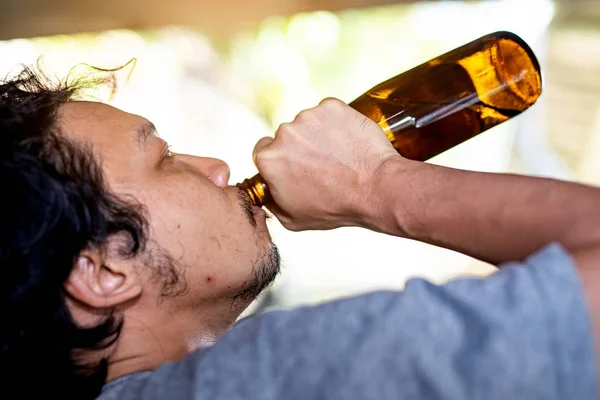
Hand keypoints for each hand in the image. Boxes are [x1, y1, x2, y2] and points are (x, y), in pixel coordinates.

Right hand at [253, 97, 400, 230]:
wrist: (377, 188)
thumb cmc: (337, 206)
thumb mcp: (293, 220)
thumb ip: (272, 203)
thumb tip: (269, 195)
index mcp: (270, 160)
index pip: (262, 150)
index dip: (278, 160)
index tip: (292, 166)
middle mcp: (285, 133)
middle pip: (286, 136)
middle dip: (300, 148)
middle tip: (321, 166)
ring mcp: (309, 117)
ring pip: (308, 123)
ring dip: (319, 136)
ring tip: (339, 157)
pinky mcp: (332, 107)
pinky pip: (328, 113)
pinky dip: (336, 124)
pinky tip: (347, 143)